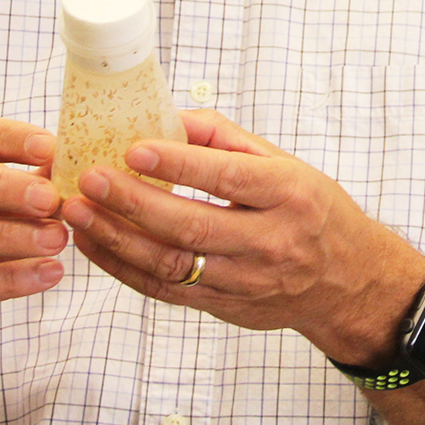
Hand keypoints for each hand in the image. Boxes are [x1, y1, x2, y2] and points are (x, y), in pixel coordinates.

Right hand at [0, 117, 68, 348]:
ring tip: (58, 240)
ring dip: (9, 235)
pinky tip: (50, 274)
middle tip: (50, 199)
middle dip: (2, 186)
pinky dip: (9, 280)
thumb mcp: (14, 201)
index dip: (9, 138)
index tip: (50, 147)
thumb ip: (41, 181)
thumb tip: (84, 163)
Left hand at [61, 109, 424, 365]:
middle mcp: (270, 241)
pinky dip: (124, 267)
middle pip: (192, 226)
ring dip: (117, 238)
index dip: (178, 166)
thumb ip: (227, 140)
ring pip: (171, 265)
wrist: (346, 280)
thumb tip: (170, 117)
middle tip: (90, 179)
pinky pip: (165, 290)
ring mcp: (246, 281)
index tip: (133, 149)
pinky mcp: (225, 308)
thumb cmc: (312, 210)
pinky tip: (96, 243)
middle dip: (133, 203)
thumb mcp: (286, 164)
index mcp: (289, 193)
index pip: (227, 178)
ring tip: (78, 212)